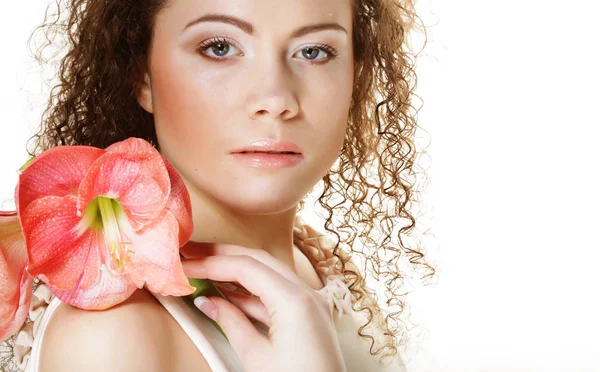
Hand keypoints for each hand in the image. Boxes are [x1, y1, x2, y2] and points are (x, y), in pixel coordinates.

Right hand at [180, 243, 346, 371]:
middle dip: (224, 255)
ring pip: (269, 274)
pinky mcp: (309, 317)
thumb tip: (207, 302)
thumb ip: (230, 323)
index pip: (246, 266)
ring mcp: (311, 304)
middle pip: (260, 261)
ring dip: (237, 271)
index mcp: (295, 300)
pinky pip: (278, 294)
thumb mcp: (256, 358)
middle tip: (193, 253)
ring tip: (205, 270)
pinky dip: (252, 292)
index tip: (185, 262)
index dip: (212, 262)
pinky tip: (228, 293)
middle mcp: (307, 294)